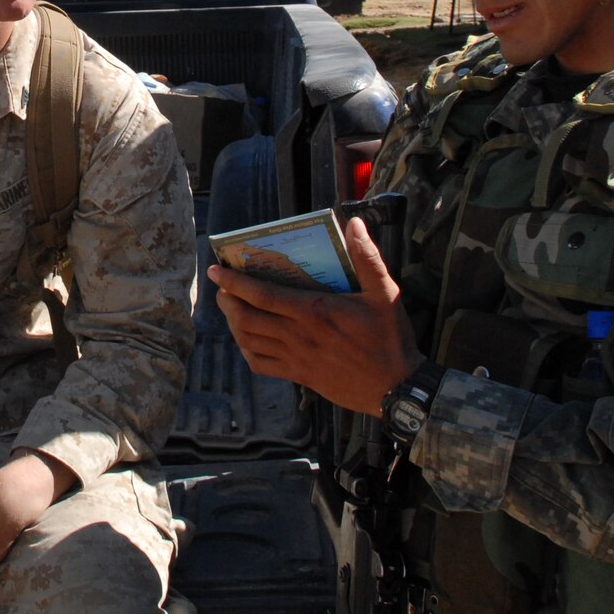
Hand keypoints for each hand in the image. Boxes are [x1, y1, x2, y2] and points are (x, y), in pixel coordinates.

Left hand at [210, 213, 420, 414]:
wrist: (396, 388)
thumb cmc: (389, 338)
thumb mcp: (385, 294)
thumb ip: (367, 258)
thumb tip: (355, 224)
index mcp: (314, 312)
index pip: (262, 295)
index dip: (235, 282)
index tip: (217, 270)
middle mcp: (298, 336)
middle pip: (246, 318)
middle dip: (227, 301)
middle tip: (223, 288)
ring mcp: (296, 359)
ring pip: (249, 341)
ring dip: (233, 323)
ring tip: (231, 308)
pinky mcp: (300, 376)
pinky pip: (261, 365)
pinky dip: (246, 350)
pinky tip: (247, 340)